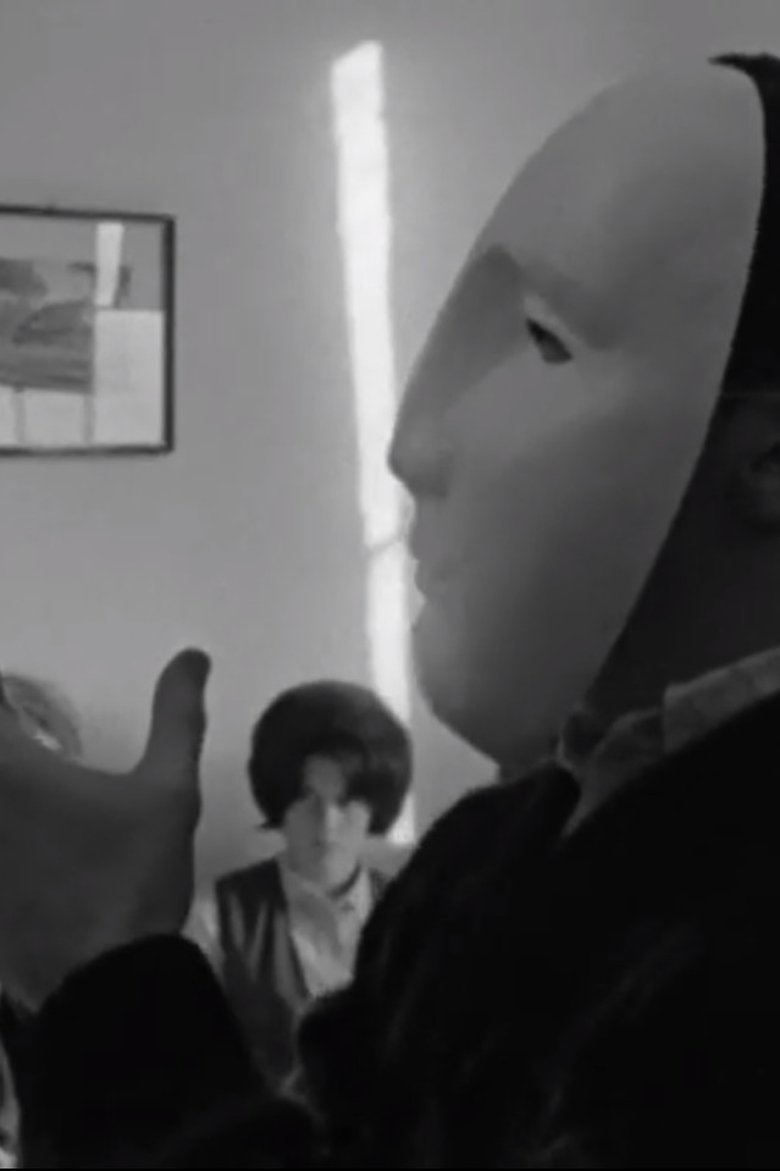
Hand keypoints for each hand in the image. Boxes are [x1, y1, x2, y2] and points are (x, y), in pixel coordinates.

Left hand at [0, 648, 209, 1009]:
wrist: (106, 984)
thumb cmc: (136, 875)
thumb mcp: (170, 790)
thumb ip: (177, 717)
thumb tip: (192, 654)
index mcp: (12, 769)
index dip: (5, 702)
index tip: (19, 703)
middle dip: (6, 749)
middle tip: (27, 751)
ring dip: (7, 803)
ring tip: (37, 817)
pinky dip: (4, 847)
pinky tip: (24, 859)